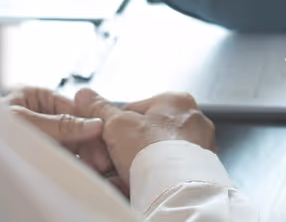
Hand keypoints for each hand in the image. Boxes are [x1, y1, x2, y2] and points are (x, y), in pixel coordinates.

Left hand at [1, 87, 114, 176]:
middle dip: (88, 142)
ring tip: (95, 168)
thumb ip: (62, 125)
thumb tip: (95, 123)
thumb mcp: (27, 124)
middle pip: (73, 125)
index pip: (71, 106)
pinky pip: (60, 155)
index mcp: (34, 95)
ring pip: (69, 143)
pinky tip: (83, 170)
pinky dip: (72, 163)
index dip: (89, 123)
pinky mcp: (38, 152)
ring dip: (83, 155)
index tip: (103, 138)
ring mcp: (38, 133)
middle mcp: (38, 112)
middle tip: (101, 160)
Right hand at [75, 90, 215, 188]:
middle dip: (127, 148)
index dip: (113, 128)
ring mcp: (199, 146)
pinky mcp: (198, 170)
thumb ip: (100, 109)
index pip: (134, 109)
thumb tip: (85, 96)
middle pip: (145, 133)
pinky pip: (168, 170)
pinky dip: (154, 176)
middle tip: (113, 162)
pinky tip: (140, 185)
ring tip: (125, 175)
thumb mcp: (117, 125)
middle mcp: (193, 120)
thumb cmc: (154, 151)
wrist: (176, 189)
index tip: (105, 142)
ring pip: (156, 154)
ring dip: (139, 163)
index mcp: (176, 101)